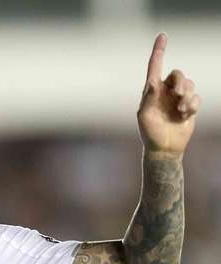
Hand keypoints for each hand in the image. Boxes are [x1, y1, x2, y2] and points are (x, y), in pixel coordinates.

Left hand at [137, 33, 199, 156]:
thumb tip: (152, 82)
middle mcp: (165, 91)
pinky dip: (193, 105)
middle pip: (178, 74)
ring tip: (181, 110)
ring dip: (187, 97)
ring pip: (189, 85)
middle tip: (178, 96)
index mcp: (151, 91)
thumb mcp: (144, 116)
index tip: (162, 36)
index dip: (159, 51)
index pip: (155, 67)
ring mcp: (177, 98)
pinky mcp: (189, 106)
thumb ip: (148, 98)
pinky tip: (185, 115)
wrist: (164, 148)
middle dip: (180, 83)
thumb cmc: (149, 132)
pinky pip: (196, 98)